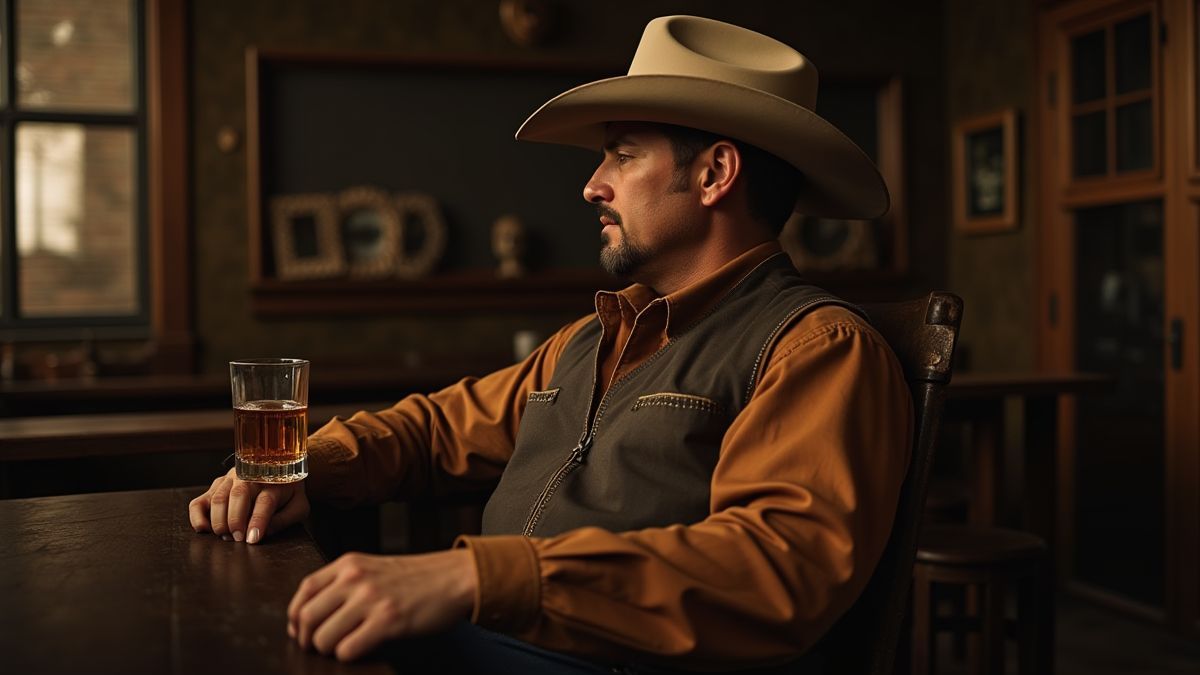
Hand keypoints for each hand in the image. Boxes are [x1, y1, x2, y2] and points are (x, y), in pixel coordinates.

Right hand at [188, 467, 308, 543]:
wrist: (280, 469)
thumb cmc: (289, 494)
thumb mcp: (298, 507)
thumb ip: (284, 520)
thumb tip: (263, 533)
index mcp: (274, 483)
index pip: (265, 502)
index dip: (257, 521)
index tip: (252, 539)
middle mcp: (250, 477)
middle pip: (239, 496)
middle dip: (236, 521)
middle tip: (238, 539)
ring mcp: (230, 479)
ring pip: (218, 499)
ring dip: (219, 521)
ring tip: (227, 537)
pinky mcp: (216, 485)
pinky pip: (199, 501)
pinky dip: (197, 516)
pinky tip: (204, 529)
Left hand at [288, 549, 476, 660]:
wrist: (455, 577)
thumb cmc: (416, 577)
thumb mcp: (374, 567)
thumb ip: (344, 582)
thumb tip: (309, 616)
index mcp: (350, 563)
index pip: (304, 590)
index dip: (295, 616)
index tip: (299, 630)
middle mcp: (356, 579)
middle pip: (307, 617)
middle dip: (307, 639)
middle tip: (316, 647)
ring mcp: (372, 600)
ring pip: (323, 637)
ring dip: (328, 650)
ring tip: (342, 648)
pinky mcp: (388, 621)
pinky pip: (348, 649)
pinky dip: (348, 655)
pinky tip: (361, 648)